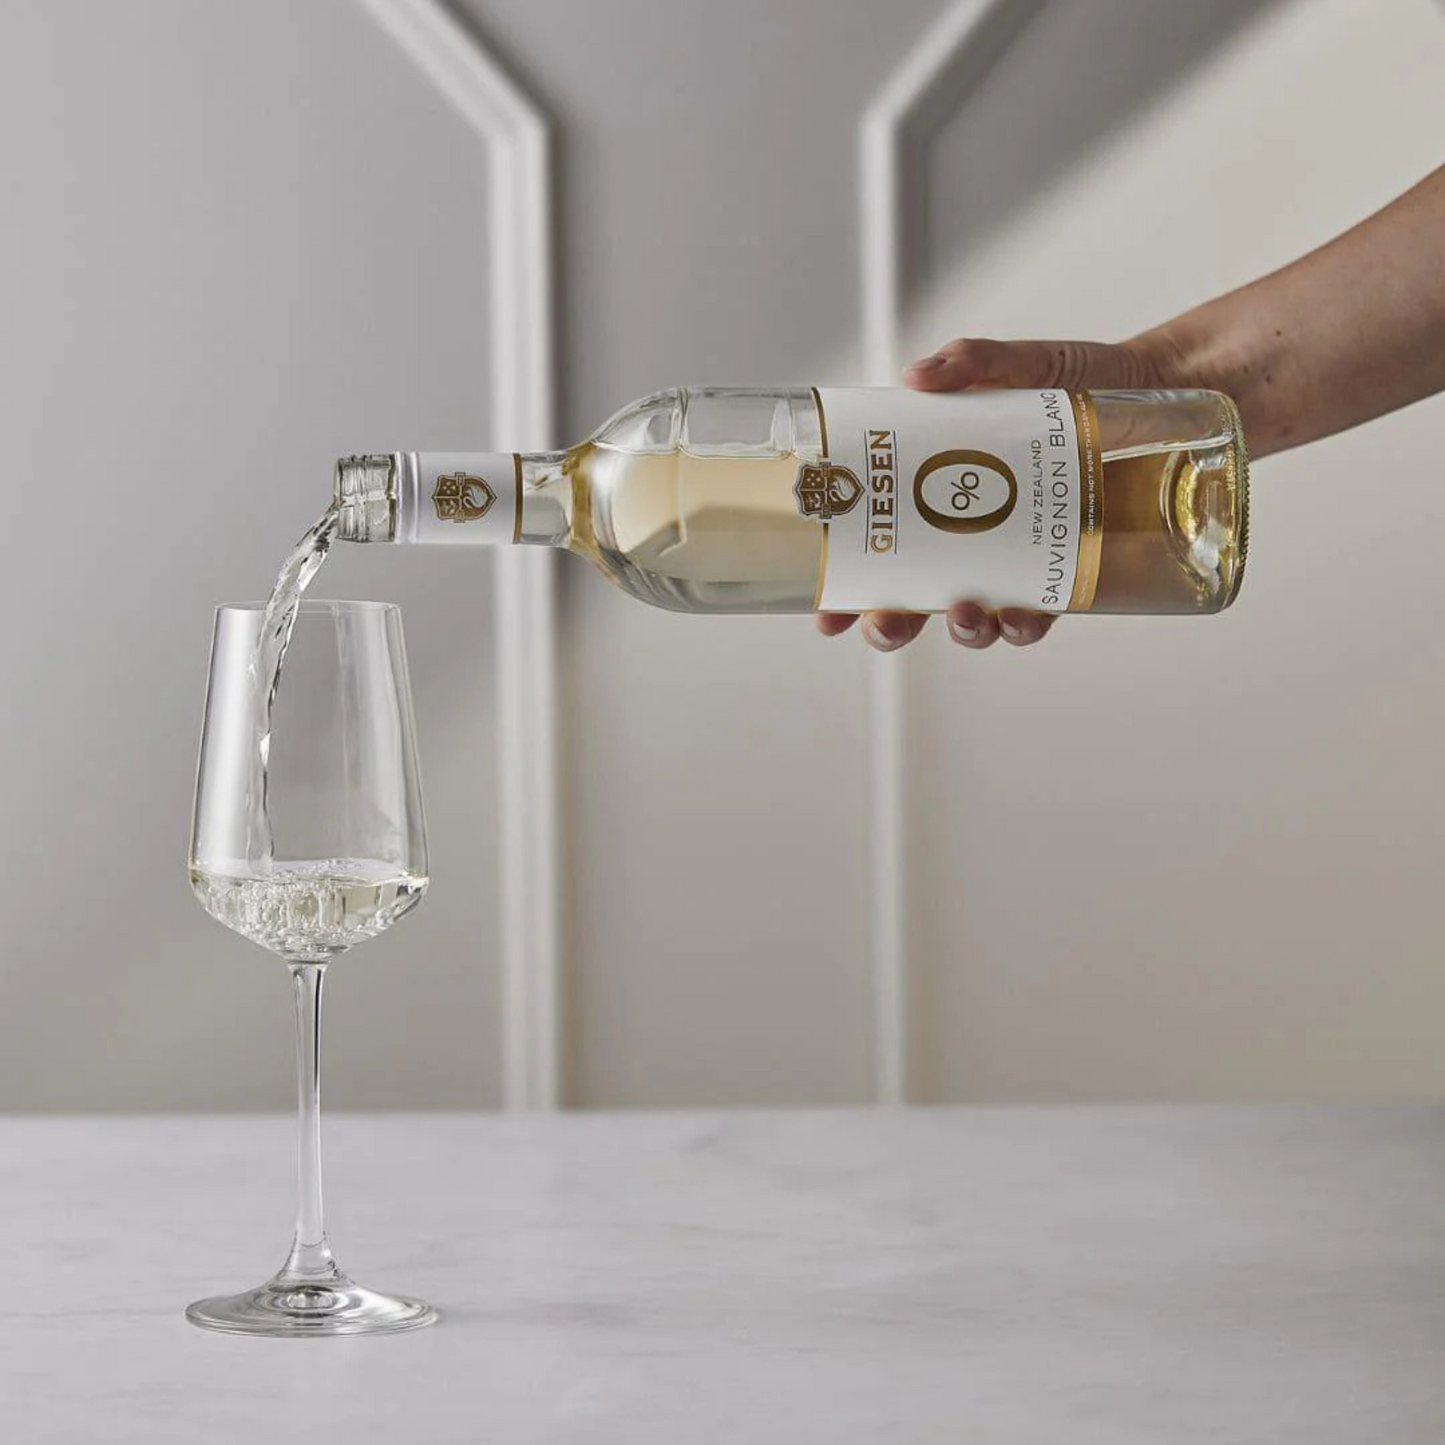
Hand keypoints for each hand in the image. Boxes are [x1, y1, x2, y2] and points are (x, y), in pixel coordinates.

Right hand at [819, 332, 1185, 651]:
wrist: (1169, 391)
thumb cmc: (1084, 378)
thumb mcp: (1022, 364)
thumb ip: (972, 363)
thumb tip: (916, 377)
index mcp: (937, 490)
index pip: (877, 545)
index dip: (846, 587)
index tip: (824, 611)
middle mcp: (971, 535)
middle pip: (913, 597)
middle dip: (890, 623)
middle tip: (882, 623)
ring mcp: (1019, 559)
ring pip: (974, 616)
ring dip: (961, 629)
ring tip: (964, 614)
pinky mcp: (1071, 571)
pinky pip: (1039, 614)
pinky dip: (1024, 624)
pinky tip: (1022, 617)